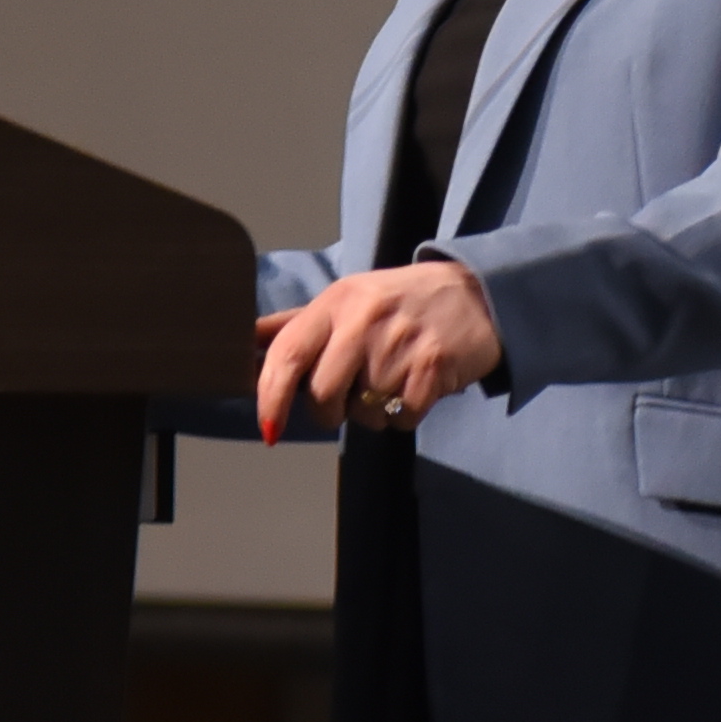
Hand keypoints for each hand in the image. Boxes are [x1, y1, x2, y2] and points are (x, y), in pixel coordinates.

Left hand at [253, 262, 503, 443]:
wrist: (476, 294)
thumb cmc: (399, 302)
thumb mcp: (347, 298)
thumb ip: (296, 323)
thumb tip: (244, 339)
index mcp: (336, 301)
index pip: (287, 353)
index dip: (270, 396)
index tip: (268, 427)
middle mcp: (364, 320)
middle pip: (323, 394)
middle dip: (328, 413)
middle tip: (346, 400)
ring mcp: (400, 344)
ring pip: (364, 413)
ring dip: (372, 413)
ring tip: (390, 381)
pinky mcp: (433, 369)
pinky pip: (401, 419)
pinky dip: (403, 416)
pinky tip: (414, 387)